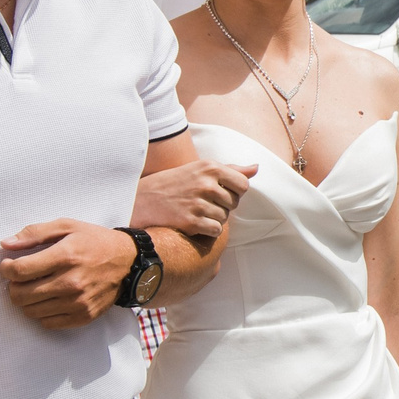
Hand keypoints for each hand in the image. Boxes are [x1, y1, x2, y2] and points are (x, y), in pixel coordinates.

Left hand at [0, 220, 133, 327]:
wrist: (129, 261)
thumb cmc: (94, 241)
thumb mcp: (66, 226)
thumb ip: (34, 233)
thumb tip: (6, 243)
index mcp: (66, 256)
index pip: (19, 271)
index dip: (6, 269)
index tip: (8, 266)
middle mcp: (71, 282)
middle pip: (20, 295)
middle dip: (13, 286)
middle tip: (20, 279)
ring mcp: (78, 302)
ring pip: (31, 311)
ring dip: (27, 300)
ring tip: (35, 288)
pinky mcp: (83, 316)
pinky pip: (47, 323)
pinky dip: (42, 312)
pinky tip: (49, 299)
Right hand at [132, 159, 255, 239]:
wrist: (141, 200)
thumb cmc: (174, 184)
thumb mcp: (200, 169)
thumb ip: (230, 169)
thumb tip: (256, 168)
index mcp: (210, 167)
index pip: (243, 184)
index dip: (234, 192)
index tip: (219, 193)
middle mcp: (206, 183)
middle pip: (234, 203)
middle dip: (222, 207)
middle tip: (201, 203)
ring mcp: (199, 203)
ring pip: (225, 218)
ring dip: (213, 219)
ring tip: (194, 212)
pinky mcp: (191, 221)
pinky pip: (216, 231)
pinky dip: (208, 231)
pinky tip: (194, 224)